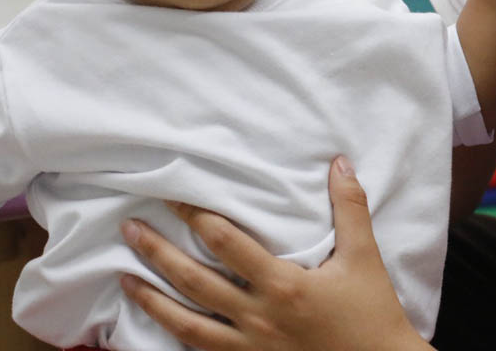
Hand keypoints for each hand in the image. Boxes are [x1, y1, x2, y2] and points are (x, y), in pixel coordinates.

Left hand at [120, 156, 430, 350]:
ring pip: (186, 323)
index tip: (172, 196)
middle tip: (129, 228)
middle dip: (157, 253)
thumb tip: (339, 163)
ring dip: (152, 298)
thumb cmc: (371, 312)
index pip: (226, 242)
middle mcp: (257, 317)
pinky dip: (173, 336)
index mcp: (283, 285)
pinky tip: (158, 323)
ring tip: (124, 277)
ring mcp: (248, 347)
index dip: (195, 216)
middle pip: (193, 280)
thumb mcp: (364, 256)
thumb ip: (350, 207)